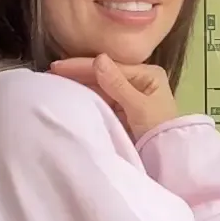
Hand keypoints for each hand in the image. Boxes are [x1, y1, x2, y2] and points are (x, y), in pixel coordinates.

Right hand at [49, 55, 177, 140]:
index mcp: (147, 75)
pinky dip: (86, 98)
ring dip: (79, 85)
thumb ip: (118, 85)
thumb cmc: (160, 132)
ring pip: (100, 88)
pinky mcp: (123, 113)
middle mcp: (138, 82)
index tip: (57, 67)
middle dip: (78, 74)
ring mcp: (130, 97)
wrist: (169, 161)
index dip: (83, 66)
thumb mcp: (140, 108)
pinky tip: (70, 95)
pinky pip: (101, 101)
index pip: (110, 66)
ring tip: (54, 83)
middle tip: (50, 73)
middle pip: (103, 75)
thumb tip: (98, 59)